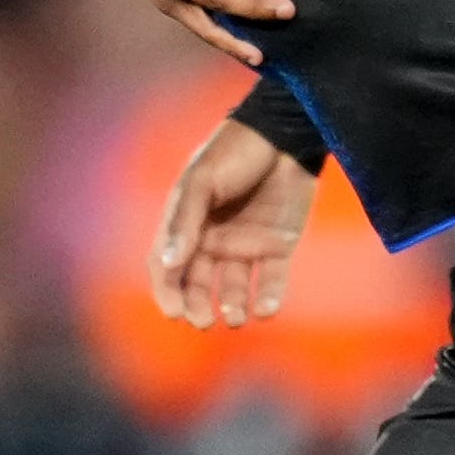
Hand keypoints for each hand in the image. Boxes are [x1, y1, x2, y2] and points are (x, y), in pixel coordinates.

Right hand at [152, 118, 313, 328]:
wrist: (286, 133)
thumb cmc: (236, 151)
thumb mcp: (203, 180)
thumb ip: (185, 220)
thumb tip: (169, 263)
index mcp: (187, 222)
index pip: (167, 265)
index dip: (167, 291)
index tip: (175, 312)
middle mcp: (213, 238)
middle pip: (197, 283)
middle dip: (197, 306)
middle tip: (204, 321)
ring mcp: (246, 243)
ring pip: (233, 287)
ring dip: (231, 306)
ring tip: (235, 318)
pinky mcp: (278, 245)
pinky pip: (270, 280)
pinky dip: (268, 298)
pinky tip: (265, 309)